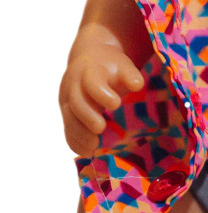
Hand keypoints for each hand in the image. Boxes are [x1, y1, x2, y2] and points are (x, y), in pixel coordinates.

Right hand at [59, 41, 144, 156]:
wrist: (89, 60)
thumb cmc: (110, 66)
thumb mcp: (122, 65)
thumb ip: (129, 74)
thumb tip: (137, 85)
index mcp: (89, 71)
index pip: (92, 82)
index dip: (102, 94)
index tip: (116, 104)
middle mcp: (73, 85)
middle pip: (76, 102)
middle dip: (87, 117)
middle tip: (100, 128)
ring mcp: (67, 99)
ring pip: (69, 118)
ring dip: (80, 134)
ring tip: (93, 146)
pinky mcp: (66, 112)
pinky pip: (67, 128)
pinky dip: (75, 141)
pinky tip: (86, 152)